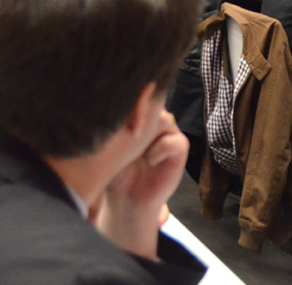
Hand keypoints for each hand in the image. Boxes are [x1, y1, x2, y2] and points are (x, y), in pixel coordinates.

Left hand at [96, 110, 188, 258]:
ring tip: (135, 150)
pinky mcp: (180, 146)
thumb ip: (120, 123)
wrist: (127, 197)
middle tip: (127, 133)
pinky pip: (173, 140)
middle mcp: (155, 118)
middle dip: (137, 117)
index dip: (131, 102)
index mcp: (139, 113)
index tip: (117, 117)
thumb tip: (121, 104)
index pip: (139, 95)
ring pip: (162, 119)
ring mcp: (169, 131)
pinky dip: (159, 150)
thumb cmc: (116, 168)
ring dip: (146, 135)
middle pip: (152, 104)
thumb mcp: (112, 144)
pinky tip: (149, 160)